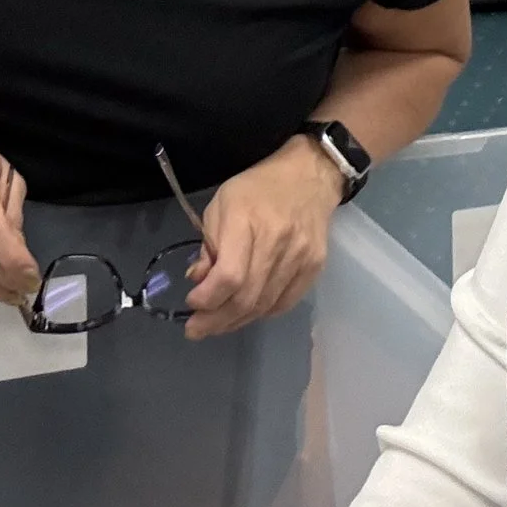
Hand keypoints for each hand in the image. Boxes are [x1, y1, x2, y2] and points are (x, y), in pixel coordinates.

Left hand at [181, 136, 345, 340]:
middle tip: (196, 330)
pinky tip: (245, 314)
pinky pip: (285, 303)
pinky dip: (262, 314)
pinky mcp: (315, 267)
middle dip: (216, 320)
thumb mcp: (220, 206)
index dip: (208, 298)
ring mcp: (300, 257)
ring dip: (236, 321)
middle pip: (246, 297)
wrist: (308, 176)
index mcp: (247, 220)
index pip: (229, 275)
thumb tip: (197, 281)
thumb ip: (208, 245)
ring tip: (216, 325)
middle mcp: (277, 241)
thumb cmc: (256, 188)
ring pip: (265, 305)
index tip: (191, 303)